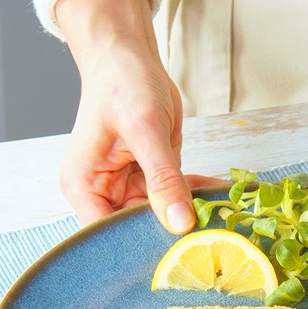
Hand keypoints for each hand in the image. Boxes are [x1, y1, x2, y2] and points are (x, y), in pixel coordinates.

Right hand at [56, 0, 215, 232]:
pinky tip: (221, 193)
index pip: (107, 236)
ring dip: (191, 214)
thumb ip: (163, 178)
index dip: (140, 247)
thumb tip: (180, 224)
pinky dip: (196, 195)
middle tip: (211, 239)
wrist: (127, 55)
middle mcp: (102, 193)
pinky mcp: (150, 178)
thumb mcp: (145, 129)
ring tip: (223, 216)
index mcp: (84, 187)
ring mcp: (126, 187)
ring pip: (161, 217)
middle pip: (136, 231)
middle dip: (172, 234)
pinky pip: (175, 196)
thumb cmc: (122, 83)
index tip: (180, 253)